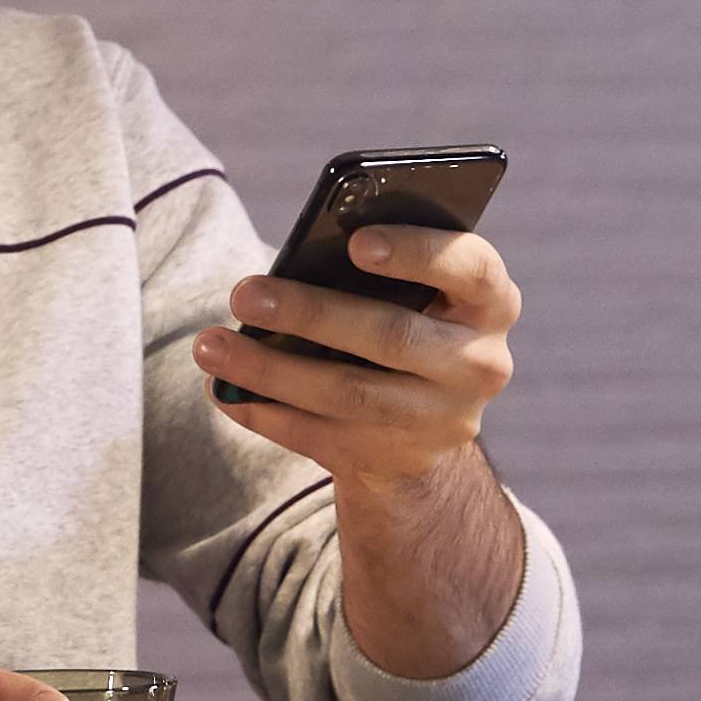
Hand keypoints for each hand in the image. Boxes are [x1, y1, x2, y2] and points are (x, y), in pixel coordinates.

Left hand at [196, 227, 520, 492]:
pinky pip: (321, 436)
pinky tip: (223, 390)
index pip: (472, 269)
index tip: (356, 242)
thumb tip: (294, 260)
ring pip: (349, 394)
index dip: (417, 253)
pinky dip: (265, 411)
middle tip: (243, 292)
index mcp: (490, 301)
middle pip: (392, 336)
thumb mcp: (413, 289)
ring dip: (270, 369)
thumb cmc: (403, 315)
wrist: (426, 419)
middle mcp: (479, 362)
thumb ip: (376, 268)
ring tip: (209, 346)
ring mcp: (441, 418)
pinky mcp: (397, 458)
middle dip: (311, 313)